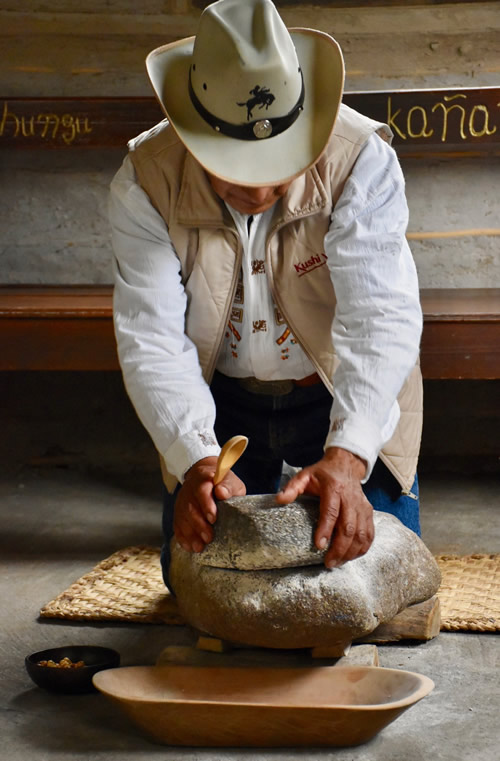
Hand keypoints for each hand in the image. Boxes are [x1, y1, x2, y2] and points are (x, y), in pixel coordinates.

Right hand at [173, 457, 245, 552]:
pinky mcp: (178, 511)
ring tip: (199, 547)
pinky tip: (189, 547)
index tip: (213, 519)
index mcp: (202, 478)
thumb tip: (222, 493)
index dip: (206, 505)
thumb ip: (228, 486)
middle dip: (198, 525)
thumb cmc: (222, 482)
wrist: (205, 476)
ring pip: (182, 518)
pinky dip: (182, 537)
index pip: (201, 491)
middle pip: (190, 507)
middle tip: (208, 538)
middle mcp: (189, 489)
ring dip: (190, 534)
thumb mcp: (230, 480)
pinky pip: (177, 525)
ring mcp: (181, 500)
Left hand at [276, 447, 373, 567]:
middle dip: (339, 548)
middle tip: (328, 563)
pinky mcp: (368, 512)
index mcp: (334, 488)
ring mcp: (362, 506)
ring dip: (351, 551)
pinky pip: (370, 533)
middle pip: (348, 527)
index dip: (325, 529)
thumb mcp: (305, 475)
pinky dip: (363, 547)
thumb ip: (292, 487)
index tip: (319, 546)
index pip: (331, 512)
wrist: (346, 464)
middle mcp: (351, 498)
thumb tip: (279, 500)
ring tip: (338, 562)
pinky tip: (352, 556)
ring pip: (361, 533)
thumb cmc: (323, 473)